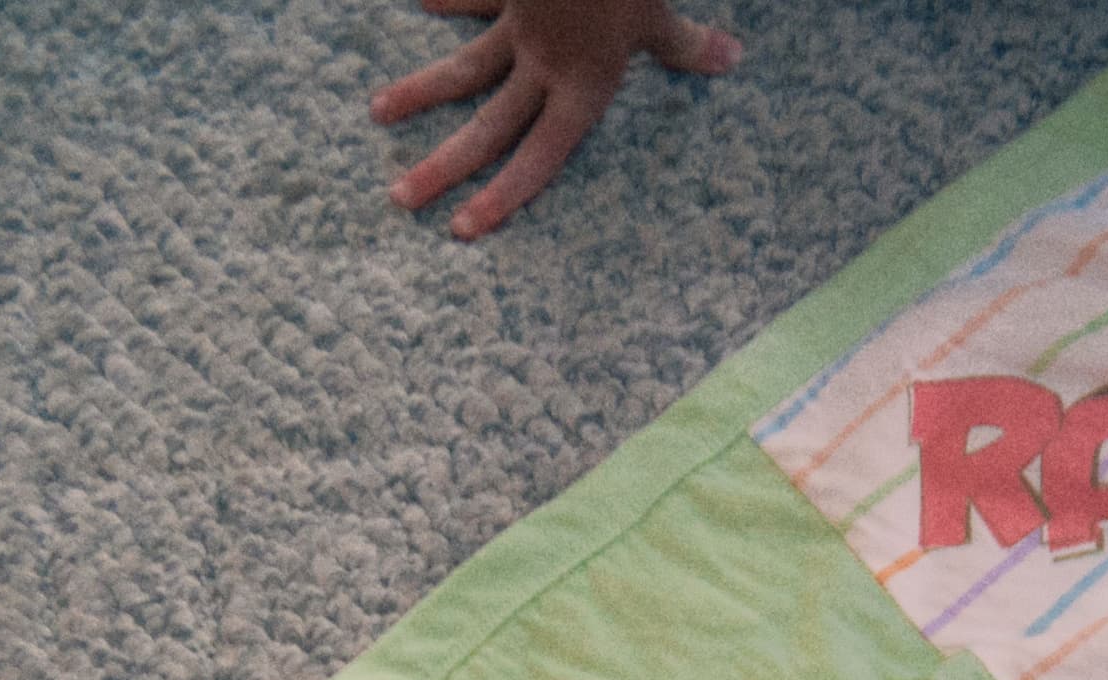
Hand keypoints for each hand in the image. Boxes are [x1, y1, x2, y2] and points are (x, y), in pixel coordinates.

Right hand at [373, 0, 740, 241]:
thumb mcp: (659, 16)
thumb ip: (685, 45)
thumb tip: (729, 61)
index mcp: (582, 86)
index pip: (539, 156)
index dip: (502, 196)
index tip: (462, 228)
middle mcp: (542, 66)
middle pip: (486, 126)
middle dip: (441, 164)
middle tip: (399, 197)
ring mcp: (518, 25)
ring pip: (462, 68)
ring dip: (420, 90)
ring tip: (377, 112)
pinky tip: (421, 1)